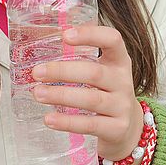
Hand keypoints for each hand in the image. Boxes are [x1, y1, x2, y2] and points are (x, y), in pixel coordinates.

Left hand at [31, 25, 143, 164]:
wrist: (128, 128)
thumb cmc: (107, 92)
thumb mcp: (103, 71)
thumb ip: (80, 59)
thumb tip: (43, 41)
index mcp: (119, 61)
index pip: (112, 40)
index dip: (90, 35)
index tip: (65, 35)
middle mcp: (123, 81)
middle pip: (94, 72)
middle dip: (62, 71)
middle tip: (37, 72)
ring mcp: (122, 106)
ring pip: (91, 99)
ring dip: (60, 95)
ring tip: (38, 93)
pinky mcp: (117, 129)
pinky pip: (90, 125)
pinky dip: (67, 122)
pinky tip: (49, 119)